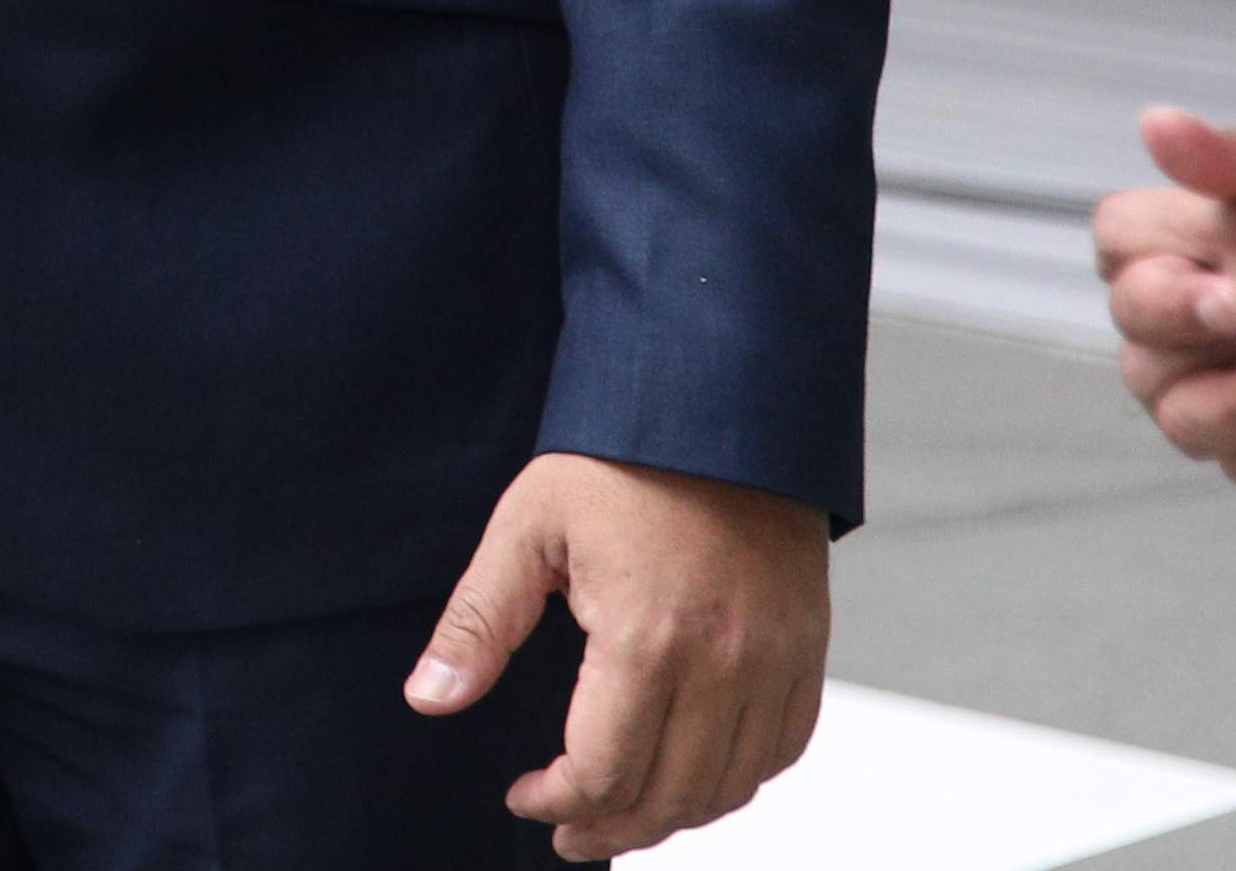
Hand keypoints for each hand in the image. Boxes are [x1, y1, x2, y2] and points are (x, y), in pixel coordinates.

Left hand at [408, 452, 826, 858]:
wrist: (719, 407)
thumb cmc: (617, 460)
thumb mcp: (527, 526)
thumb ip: (479, 622)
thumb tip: (428, 697)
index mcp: (647, 638)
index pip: (604, 770)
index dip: (557, 802)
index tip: (523, 797)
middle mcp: (724, 664)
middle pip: (669, 796)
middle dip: (608, 826)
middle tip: (565, 830)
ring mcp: (776, 662)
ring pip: (730, 787)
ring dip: (672, 815)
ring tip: (620, 812)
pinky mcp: (807, 651)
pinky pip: (782, 750)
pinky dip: (736, 779)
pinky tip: (691, 774)